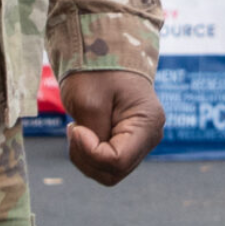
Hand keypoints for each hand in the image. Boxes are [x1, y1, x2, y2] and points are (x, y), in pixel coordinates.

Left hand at [60, 69, 162, 185]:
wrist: (104, 53)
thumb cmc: (97, 71)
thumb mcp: (89, 101)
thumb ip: (93, 136)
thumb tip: (94, 156)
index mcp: (147, 123)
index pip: (118, 161)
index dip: (91, 152)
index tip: (77, 128)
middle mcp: (149, 136)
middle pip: (114, 171)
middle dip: (86, 157)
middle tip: (75, 128)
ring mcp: (140, 141)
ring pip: (109, 172)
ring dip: (86, 157)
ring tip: (78, 128)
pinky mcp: (128, 143)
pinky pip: (106, 163)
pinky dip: (88, 154)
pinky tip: (84, 132)